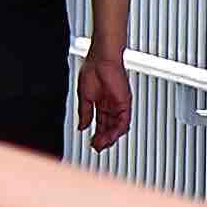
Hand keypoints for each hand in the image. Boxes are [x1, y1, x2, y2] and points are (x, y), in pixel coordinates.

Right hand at [78, 39, 134, 153]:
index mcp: (100, 103)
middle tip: (97, 147)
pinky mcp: (125, 103)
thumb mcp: (84, 95)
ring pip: (117, 127)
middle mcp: (111, 106)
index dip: (96, 134)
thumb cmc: (93, 69)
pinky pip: (124, 121)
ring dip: (109, 137)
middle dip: (102, 139)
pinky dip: (117, 131)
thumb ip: (85, 112)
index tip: (91, 142)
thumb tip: (81, 126)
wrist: (102, 59)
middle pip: (109, 127)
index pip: (100, 123)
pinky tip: (110, 136)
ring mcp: (119, 105)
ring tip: (102, 144)